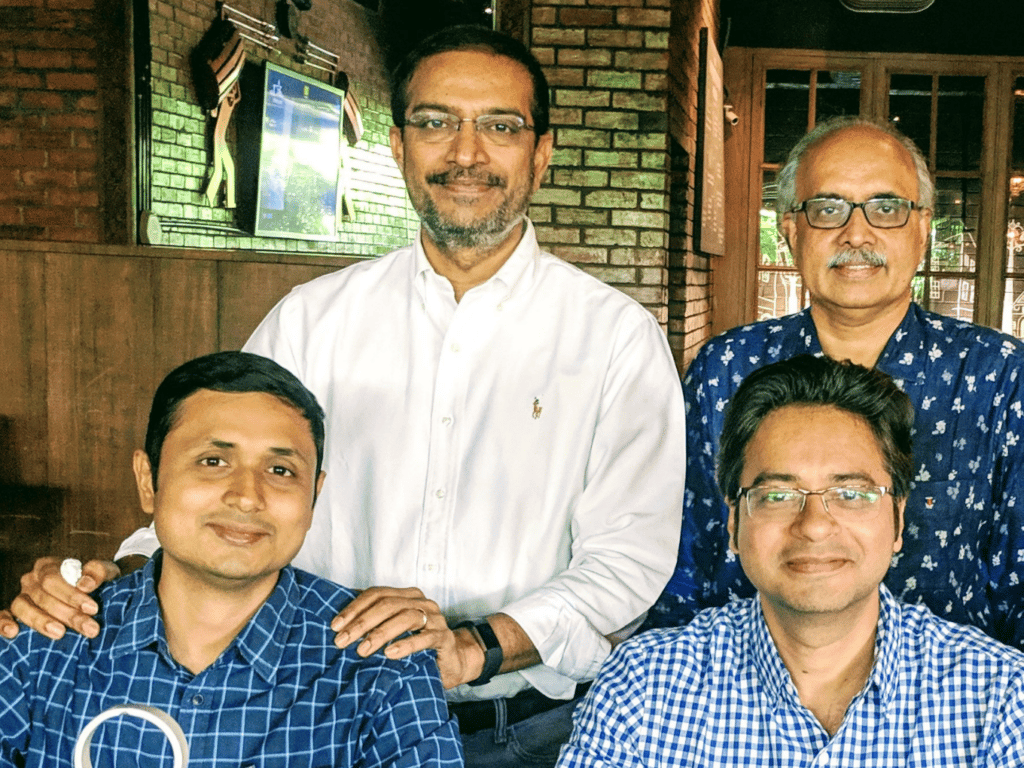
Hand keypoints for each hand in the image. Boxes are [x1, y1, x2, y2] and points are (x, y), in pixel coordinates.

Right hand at [0, 557, 119, 639]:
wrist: (96, 594)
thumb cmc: (98, 582)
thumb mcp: (106, 572)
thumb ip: (99, 572)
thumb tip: (85, 584)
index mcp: (49, 566)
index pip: (54, 579)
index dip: (72, 595)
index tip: (93, 608)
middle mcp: (31, 580)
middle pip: (43, 596)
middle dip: (68, 614)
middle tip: (90, 628)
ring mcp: (21, 597)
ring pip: (23, 607)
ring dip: (41, 622)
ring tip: (60, 633)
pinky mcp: (14, 614)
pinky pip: (3, 615)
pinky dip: (3, 622)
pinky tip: (12, 632)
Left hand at [331, 586, 483, 688]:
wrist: (451, 662)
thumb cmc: (415, 646)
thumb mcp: (393, 632)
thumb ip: (373, 623)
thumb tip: (339, 623)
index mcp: (407, 596)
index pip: (377, 594)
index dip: (354, 608)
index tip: (335, 626)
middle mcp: (421, 602)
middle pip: (388, 604)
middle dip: (362, 622)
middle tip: (342, 641)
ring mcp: (435, 618)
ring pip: (405, 617)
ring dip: (380, 633)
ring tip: (362, 650)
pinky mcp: (444, 637)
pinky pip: (424, 637)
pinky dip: (405, 644)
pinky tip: (389, 654)